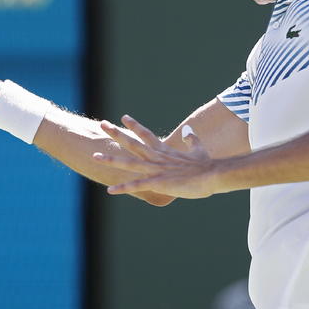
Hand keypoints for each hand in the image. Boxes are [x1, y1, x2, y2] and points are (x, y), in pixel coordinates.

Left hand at [93, 115, 217, 198]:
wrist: (213, 175)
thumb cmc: (207, 164)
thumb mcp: (198, 149)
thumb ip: (190, 139)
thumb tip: (188, 129)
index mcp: (164, 150)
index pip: (146, 134)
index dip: (134, 126)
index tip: (123, 117)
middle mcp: (156, 157)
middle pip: (132, 143)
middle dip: (116, 133)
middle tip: (102, 123)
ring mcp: (155, 169)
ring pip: (128, 163)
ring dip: (111, 159)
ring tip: (95, 155)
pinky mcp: (157, 182)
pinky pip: (136, 186)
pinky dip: (122, 188)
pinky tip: (109, 190)